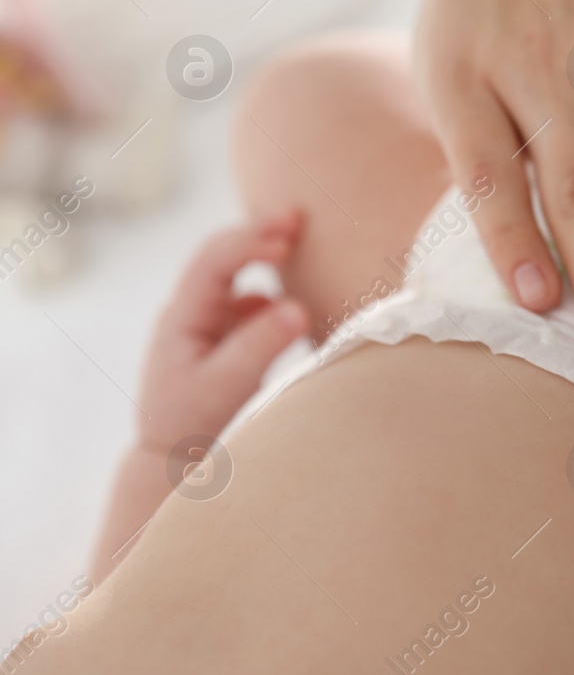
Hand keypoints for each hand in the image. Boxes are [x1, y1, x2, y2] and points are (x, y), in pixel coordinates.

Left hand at [135, 212, 308, 453]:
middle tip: (298, 216)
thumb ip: (259, 347)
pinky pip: (248, 300)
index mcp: (183, 316)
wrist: (173, 458)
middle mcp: (191, 311)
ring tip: (299, 243)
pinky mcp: (223, 338)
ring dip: (264, 255)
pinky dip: (271, 288)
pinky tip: (294, 299)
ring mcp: (206, 323)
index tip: (288, 237)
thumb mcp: (225, 388)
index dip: (250, 242)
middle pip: (220, 255)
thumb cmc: (193, 425)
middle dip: (258, 232)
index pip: (214, 262)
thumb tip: (298, 306)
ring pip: (235, 273)